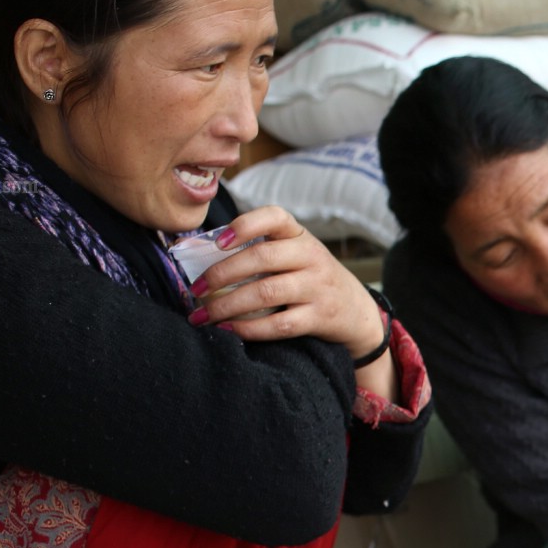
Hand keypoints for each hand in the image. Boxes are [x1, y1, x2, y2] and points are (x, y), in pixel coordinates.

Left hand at [187, 206, 384, 359]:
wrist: (357, 311)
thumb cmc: (310, 279)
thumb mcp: (294, 255)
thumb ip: (256, 249)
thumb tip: (191, 249)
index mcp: (300, 236)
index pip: (274, 217)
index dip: (244, 225)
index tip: (218, 242)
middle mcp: (311, 257)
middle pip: (260, 258)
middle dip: (220, 274)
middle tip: (195, 290)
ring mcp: (318, 287)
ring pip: (265, 293)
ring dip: (226, 306)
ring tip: (202, 316)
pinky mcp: (320, 317)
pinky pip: (279, 324)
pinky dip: (249, 329)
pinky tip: (229, 329)